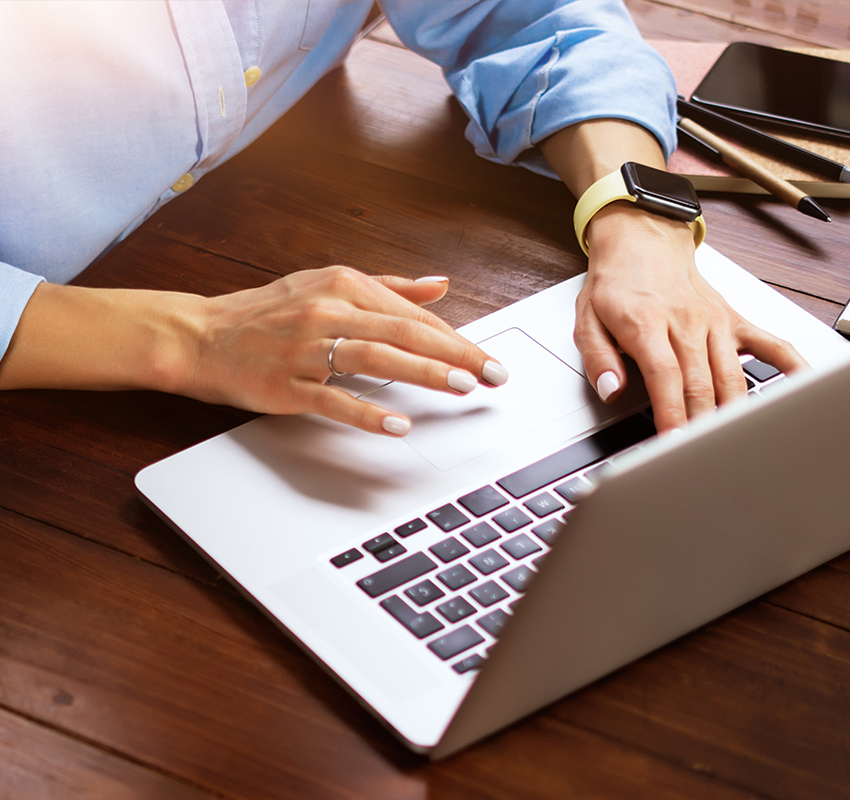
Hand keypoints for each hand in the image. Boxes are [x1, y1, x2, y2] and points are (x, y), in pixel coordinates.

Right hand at [177, 267, 507, 435]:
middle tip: (492, 374)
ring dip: (423, 372)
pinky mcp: (287, 383)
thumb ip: (389, 287)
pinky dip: (367, 411)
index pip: (413, 315)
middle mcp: (328, 311)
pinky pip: (333, 398)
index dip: (456, 339)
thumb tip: (439, 286)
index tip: (487, 359)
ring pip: (376, 358)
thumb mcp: (329, 286)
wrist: (200, 335)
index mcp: (344, 285)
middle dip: (455, 354)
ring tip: (460, 386)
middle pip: (404, 333)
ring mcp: (306, 347)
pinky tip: (398, 423)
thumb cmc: (268, 313)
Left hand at [576, 204, 807, 431]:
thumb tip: (611, 390)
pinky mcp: (734, 321)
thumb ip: (598, 358)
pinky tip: (804, 390)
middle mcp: (687, 322)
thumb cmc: (617, 282)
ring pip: (733, 376)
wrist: (643, 238)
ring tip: (736, 445)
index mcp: (647, 323)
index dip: (672, 414)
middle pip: (702, 383)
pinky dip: (791, 367)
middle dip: (703, 426)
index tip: (674, 443)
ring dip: (734, 414)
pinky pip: (770, 344)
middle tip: (702, 458)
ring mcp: (715, 322)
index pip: (666, 377)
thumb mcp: (587, 318)